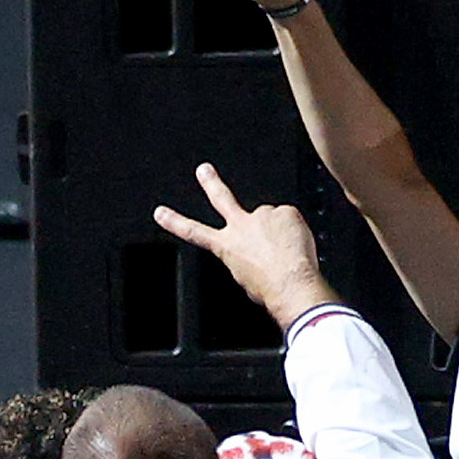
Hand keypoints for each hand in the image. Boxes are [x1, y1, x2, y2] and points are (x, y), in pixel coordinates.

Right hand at [151, 164, 333, 327]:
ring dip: (278, 230)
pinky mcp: (285, 211)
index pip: (194, 232)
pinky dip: (296, 231)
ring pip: (271, 219)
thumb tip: (258, 252)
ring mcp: (263, 215)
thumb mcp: (247, 279)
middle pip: (222, 198)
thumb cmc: (269, 288)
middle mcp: (241, 225)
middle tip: (204, 170)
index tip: (161, 212)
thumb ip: (246, 258)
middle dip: (210, 183)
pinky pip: (291, 220)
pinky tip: (297, 246)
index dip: (175, 222)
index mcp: (226, 246)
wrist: (290, 284)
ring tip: (287, 251)